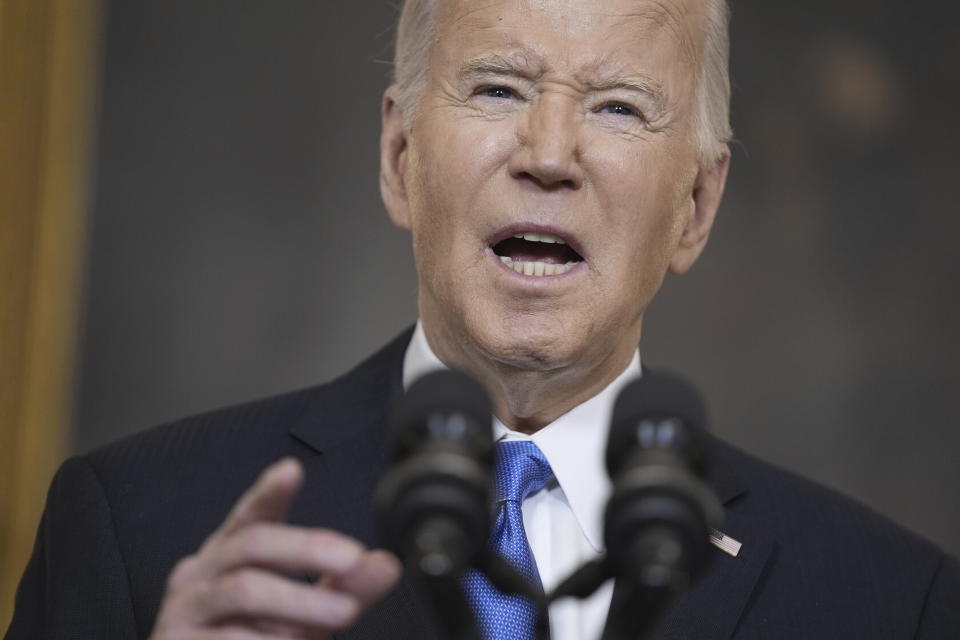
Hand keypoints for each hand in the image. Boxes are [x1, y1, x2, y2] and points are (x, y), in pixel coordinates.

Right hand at [150, 458, 400, 638]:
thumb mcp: (308, 615)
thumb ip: (345, 589)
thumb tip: (387, 565)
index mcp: (232, 554)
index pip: (251, 515)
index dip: (269, 492)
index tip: (292, 469)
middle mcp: (201, 573)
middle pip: (252, 543)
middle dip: (307, 548)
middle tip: (353, 559)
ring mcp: (184, 608)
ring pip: (244, 590)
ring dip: (301, 602)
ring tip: (345, 612)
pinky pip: (230, 639)